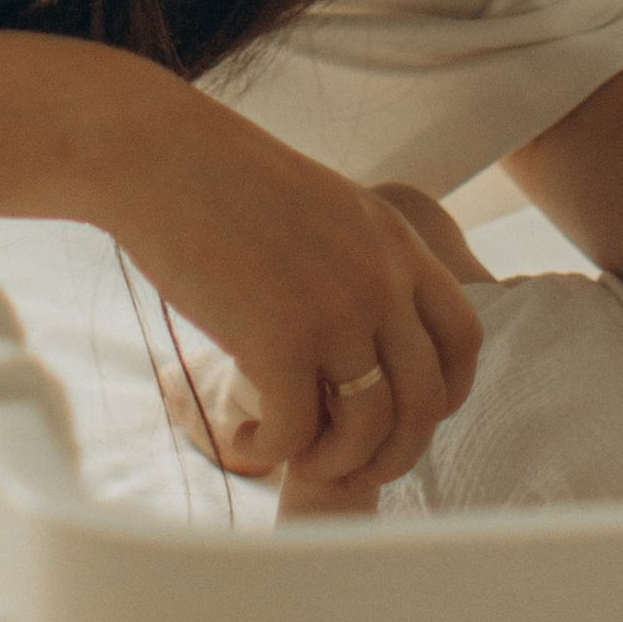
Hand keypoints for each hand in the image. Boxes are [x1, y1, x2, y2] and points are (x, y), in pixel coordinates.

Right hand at [115, 97, 481, 489]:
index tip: (404, 416)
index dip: (444, 395)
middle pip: (427, 400)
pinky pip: (299, 432)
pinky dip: (275, 453)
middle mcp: (381, 279)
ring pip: (369, 428)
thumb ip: (358, 261)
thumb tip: (361, 332)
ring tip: (297, 456)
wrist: (159, 156)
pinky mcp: (278, 340)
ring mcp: (336, 311)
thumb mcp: (325, 209)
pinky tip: (248, 440)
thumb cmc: (225, 181)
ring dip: (336, 462)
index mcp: (397, 242)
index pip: (463, 339)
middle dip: (396, 452)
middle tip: (352, 465)